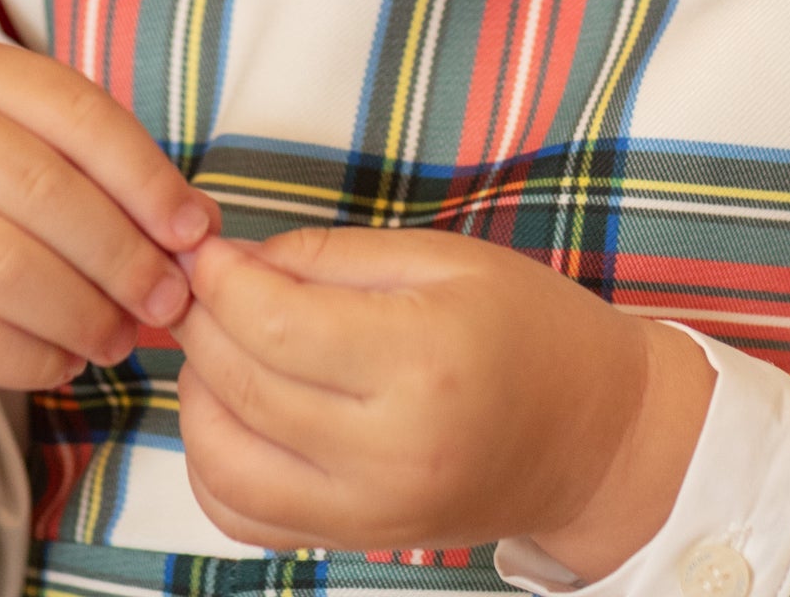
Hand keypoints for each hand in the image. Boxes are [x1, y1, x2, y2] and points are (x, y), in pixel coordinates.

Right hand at [0, 39, 220, 438]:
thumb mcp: (16, 142)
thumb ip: (102, 171)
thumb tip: (200, 229)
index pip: (77, 112)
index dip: (147, 177)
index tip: (194, 232)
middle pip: (43, 194)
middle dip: (123, 258)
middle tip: (168, 302)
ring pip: (5, 271)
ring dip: (83, 316)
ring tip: (121, 339)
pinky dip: (32, 358)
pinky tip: (65, 361)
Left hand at [175, 227, 712, 579]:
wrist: (594, 437)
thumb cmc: (526, 328)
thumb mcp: (440, 256)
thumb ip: (328, 255)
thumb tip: (232, 262)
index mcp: (421, 360)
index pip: (274, 324)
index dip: (220, 279)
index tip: (206, 248)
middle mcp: (392, 450)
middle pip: (243, 387)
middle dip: (201, 323)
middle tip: (204, 283)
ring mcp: (373, 511)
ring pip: (227, 465)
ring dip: (195, 396)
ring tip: (217, 344)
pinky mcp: (358, 541)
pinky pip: (245, 519)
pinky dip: (213, 464)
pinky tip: (229, 410)